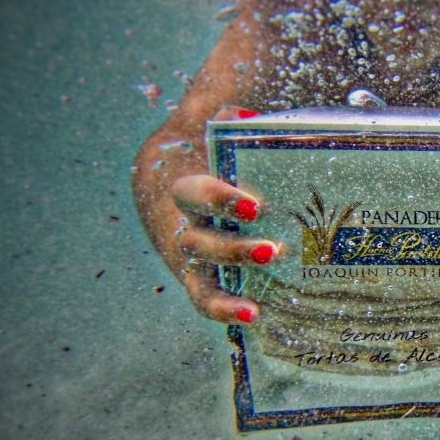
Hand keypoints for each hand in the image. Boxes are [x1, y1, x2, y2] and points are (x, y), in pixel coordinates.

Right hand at [171, 107, 281, 324]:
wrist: (168, 178)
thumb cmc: (211, 155)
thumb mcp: (216, 133)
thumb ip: (233, 123)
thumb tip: (253, 119)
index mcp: (187, 190)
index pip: (195, 194)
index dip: (221, 201)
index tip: (254, 206)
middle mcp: (184, 229)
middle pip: (200, 245)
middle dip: (233, 251)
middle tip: (272, 250)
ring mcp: (191, 261)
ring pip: (199, 283)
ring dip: (224, 299)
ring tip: (253, 308)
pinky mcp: (201, 282)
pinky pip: (208, 303)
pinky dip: (226, 314)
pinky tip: (253, 320)